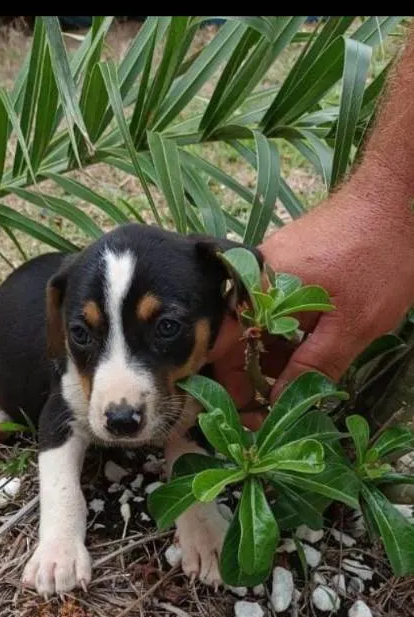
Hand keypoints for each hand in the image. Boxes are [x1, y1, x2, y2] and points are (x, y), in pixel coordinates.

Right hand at [208, 189, 413, 426]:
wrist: (398, 199)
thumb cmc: (379, 257)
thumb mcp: (353, 324)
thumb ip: (314, 366)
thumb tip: (279, 403)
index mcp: (257, 289)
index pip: (220, 348)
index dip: (230, 388)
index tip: (250, 417)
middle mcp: (252, 276)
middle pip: (237, 339)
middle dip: (255, 378)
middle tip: (277, 411)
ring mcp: (268, 267)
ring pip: (259, 325)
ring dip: (275, 357)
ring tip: (300, 385)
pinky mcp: (287, 263)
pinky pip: (274, 307)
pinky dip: (288, 333)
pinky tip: (312, 351)